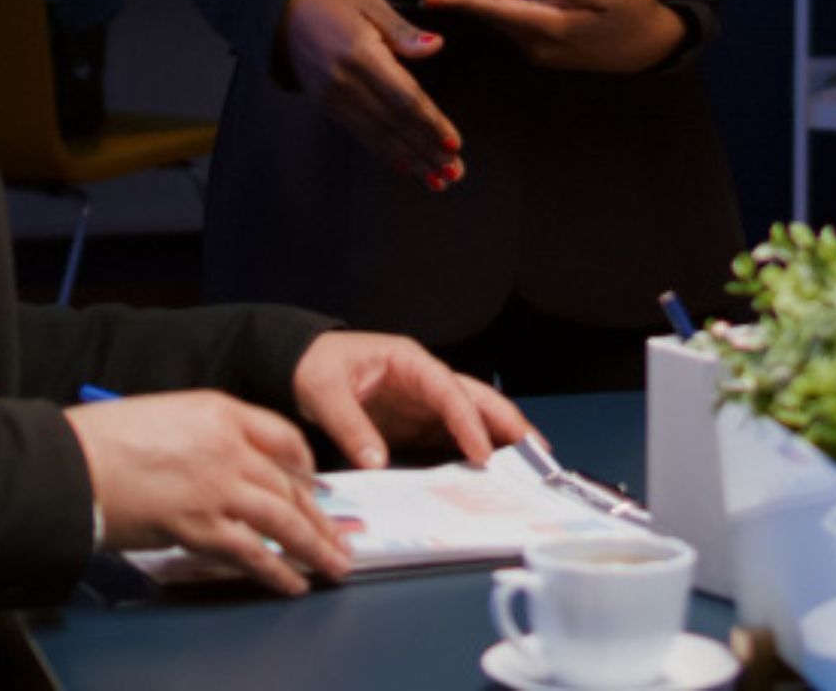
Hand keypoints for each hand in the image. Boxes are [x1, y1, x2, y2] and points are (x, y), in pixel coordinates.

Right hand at [65, 391, 351, 595]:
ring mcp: (217, 487)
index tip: (315, 486)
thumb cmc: (105, 440)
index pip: (284, 437)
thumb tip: (230, 468)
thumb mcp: (168, 415)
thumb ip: (206, 435)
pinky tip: (293, 582)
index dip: (305, 467)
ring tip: (333, 565)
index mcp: (221, 411)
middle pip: (289, 483)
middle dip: (319, 516)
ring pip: (282, 518)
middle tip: (340, 538)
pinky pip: (251, 551)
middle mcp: (229, 446)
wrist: (70, 463)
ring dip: (313, 546)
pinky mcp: (199, 525)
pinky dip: (276, 570)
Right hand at [280, 0, 463, 186]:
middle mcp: (344, 82)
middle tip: (454, 172)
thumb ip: (403, 31)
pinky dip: (385, 153)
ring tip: (437, 179)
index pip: (403, 97)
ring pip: (378, 136)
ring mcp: (333, 97)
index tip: (453, 143)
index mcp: (360, 54)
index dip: (430, 122)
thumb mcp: (371, 3)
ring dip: (411, 160)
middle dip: (426, 151)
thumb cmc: (331, 0)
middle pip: (394, 124)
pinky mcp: (327, 106)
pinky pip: (361, 134)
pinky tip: (405, 166)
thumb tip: (435, 46)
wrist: (282, 10)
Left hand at [292, 331, 534, 469]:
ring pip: (470, 418)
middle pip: (476, 398)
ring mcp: (422, 403)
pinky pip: (448, 439)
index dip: (468, 421)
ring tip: (528, 464)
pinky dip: (471, 454)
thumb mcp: (325, 392)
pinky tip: (487, 474)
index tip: (482, 453)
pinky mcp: (414, 424)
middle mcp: (424, 380)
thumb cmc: (314, 366)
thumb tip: (377, 462)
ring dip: (498, 439)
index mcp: (409, 361)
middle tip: (537, 452)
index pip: (448, 391)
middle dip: (508, 423)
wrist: (298, 363)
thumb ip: (351, 426)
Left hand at [425, 0, 684, 73]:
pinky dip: (511, 10)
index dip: (463, 2)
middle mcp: (541, 45)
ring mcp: (544, 51)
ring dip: (490, 4)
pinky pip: (521, 25)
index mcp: (553, 28)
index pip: (498, 10)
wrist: (655, 47)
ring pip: (507, 21)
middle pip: (495, 16)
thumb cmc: (636, 14)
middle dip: (468, 0)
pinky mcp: (551, 50)